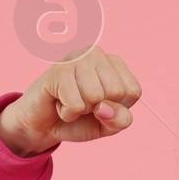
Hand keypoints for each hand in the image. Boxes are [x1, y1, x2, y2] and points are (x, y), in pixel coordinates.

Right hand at [0, 47, 141, 155]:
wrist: (45, 125)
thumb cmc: (80, 119)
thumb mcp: (108, 125)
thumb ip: (120, 119)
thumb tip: (105, 107)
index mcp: (115, 63)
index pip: (133, 91)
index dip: (118, 109)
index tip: (103, 106)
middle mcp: (97, 54)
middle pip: (116, 92)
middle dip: (100, 109)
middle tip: (84, 104)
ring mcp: (76, 57)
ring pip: (95, 96)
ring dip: (82, 110)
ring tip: (72, 102)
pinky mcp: (58, 69)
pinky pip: (75, 104)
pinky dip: (67, 113)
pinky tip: (59, 102)